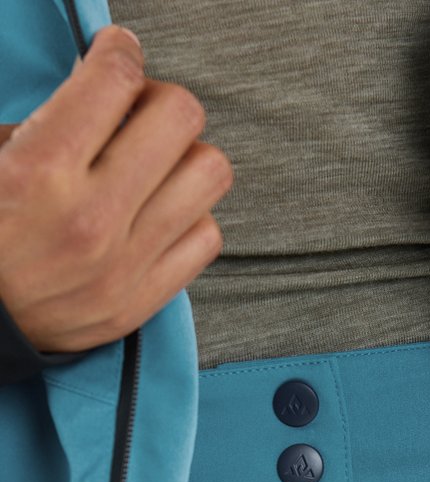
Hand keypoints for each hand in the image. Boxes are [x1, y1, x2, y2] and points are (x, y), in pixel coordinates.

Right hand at [0, 25, 233, 353]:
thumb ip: (47, 124)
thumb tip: (100, 93)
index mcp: (40, 171)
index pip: (116, 79)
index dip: (119, 52)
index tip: (115, 55)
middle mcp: (92, 218)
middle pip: (180, 116)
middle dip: (157, 100)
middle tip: (134, 113)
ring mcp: (124, 264)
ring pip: (208, 174)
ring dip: (184, 157)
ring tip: (152, 165)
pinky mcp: (141, 301)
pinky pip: (207, 237)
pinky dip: (189, 216)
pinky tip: (157, 212)